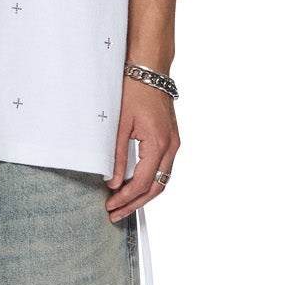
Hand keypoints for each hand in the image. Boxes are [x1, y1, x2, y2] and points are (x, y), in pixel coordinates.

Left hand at [105, 78, 176, 220]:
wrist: (150, 71)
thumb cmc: (134, 91)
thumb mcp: (120, 125)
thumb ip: (118, 156)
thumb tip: (114, 183)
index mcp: (158, 144)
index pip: (142, 182)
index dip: (126, 198)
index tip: (110, 205)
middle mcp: (171, 146)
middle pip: (156, 187)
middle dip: (135, 204)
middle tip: (116, 214)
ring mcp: (174, 143)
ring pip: (162, 180)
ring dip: (144, 195)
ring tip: (124, 205)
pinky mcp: (171, 139)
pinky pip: (164, 168)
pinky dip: (150, 181)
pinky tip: (135, 186)